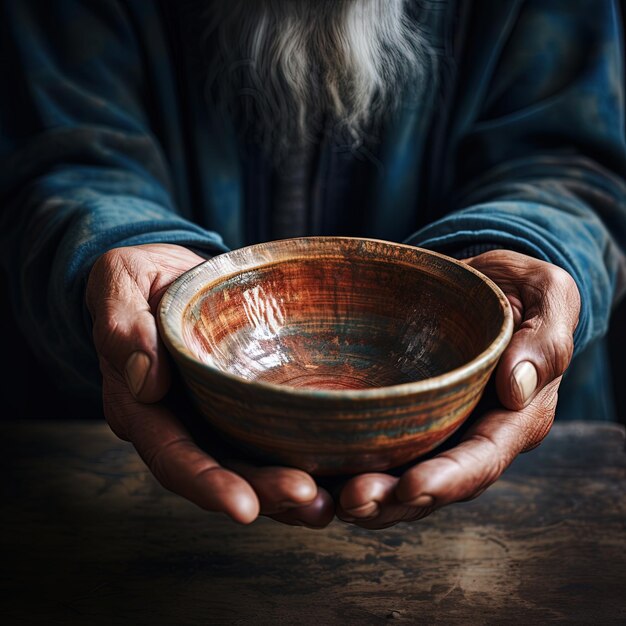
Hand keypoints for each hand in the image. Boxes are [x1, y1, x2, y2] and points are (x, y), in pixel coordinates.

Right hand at [86, 244, 332, 526]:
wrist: (169, 274)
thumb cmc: (138, 278)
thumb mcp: (120, 285)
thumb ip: (124, 329)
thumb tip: (146, 382)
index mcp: (142, 405)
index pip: (171, 456)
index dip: (205, 484)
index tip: (242, 507)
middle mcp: (180, 422)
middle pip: (221, 471)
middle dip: (263, 493)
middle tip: (309, 499)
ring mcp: (214, 415)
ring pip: (250, 465)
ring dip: (287, 492)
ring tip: (327, 502)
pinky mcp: (242, 402)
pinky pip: (270, 436)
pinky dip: (298, 458)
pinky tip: (335, 470)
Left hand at [336, 250, 580, 528]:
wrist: (480, 283)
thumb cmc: (516, 288)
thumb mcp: (546, 295)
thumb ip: (545, 338)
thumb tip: (518, 386)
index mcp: (514, 415)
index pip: (483, 458)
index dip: (448, 479)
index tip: (412, 486)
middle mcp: (472, 434)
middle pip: (436, 483)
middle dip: (396, 500)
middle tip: (353, 500)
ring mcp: (437, 431)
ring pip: (403, 478)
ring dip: (371, 496)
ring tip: (332, 499)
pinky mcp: (406, 417)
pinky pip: (382, 450)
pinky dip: (351, 466)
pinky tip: (322, 474)